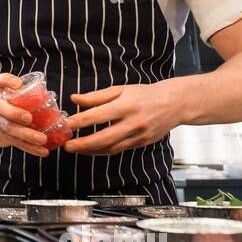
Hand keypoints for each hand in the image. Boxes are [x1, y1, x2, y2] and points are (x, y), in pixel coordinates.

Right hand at [0, 73, 47, 156]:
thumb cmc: (1, 101)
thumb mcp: (0, 87)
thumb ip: (6, 80)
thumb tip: (18, 84)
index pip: (1, 108)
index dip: (14, 113)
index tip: (28, 117)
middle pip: (9, 127)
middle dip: (24, 132)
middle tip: (41, 136)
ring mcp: (0, 132)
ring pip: (14, 138)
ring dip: (30, 142)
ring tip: (44, 142)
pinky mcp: (5, 141)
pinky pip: (19, 145)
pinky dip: (31, 149)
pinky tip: (43, 151)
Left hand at [63, 81, 186, 155]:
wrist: (174, 104)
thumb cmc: (145, 94)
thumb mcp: (121, 90)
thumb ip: (96, 96)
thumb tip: (74, 99)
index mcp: (126, 105)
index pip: (99, 115)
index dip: (80, 121)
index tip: (67, 124)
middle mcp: (133, 122)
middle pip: (104, 137)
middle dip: (83, 144)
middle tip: (67, 145)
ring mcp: (138, 135)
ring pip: (111, 148)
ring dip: (91, 151)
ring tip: (75, 149)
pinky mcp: (141, 143)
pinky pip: (118, 150)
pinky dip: (102, 151)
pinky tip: (91, 150)